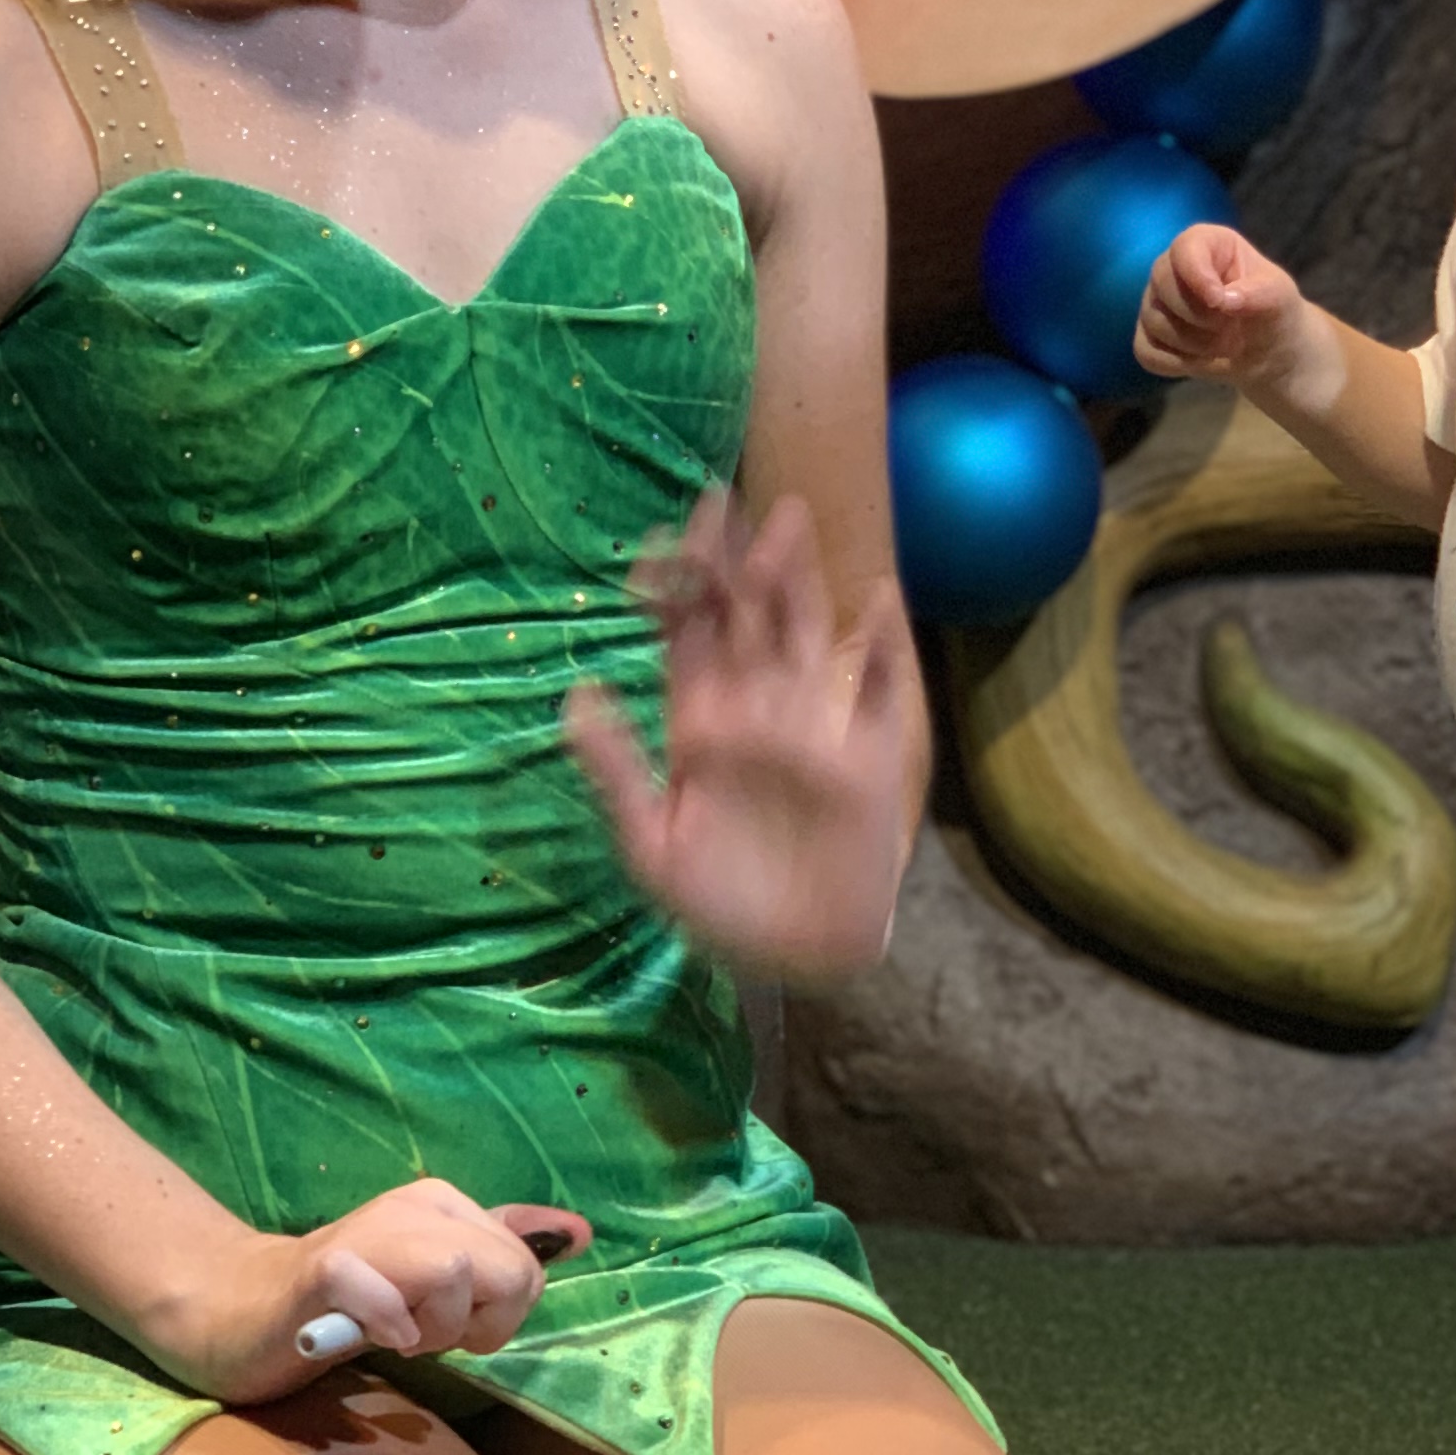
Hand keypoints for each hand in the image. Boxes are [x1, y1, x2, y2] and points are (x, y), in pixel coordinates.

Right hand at [159, 1181, 589, 1404]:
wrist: (243, 1310)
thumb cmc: (349, 1303)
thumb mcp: (435, 1274)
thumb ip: (502, 1251)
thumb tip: (581, 1233)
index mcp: (444, 1204)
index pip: (527, 1265)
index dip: (505, 1315)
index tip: (458, 1328)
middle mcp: (411, 1206)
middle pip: (499, 1267)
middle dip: (479, 1322)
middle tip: (429, 1336)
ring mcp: (366, 1234)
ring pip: (453, 1271)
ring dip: (433, 1329)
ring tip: (395, 1336)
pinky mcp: (322, 1271)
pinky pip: (385, 1298)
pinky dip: (389, 1328)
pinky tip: (373, 1338)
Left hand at [564, 486, 914, 981]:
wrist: (798, 956)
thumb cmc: (719, 904)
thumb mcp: (649, 845)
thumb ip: (615, 770)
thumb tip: (575, 692)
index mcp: (700, 719)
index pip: (686, 632)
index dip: (675, 583)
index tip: (661, 536)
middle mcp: (758, 706)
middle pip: (744, 613)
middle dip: (732, 558)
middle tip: (720, 498)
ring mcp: (817, 722)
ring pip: (804, 632)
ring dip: (797, 577)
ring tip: (786, 521)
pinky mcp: (869, 752)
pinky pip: (879, 688)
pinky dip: (880, 644)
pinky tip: (876, 600)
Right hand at [1134, 223, 1307, 387]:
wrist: (1266, 352)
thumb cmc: (1271, 311)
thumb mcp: (1279, 298)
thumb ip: (1258, 293)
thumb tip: (1225, 300)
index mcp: (1206, 243)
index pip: (1185, 248)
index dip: (1198, 275)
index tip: (1219, 301)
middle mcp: (1172, 267)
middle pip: (1163, 285)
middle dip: (1201, 317)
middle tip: (1231, 329)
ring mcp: (1155, 303)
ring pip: (1155, 323)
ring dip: (1195, 344)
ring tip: (1224, 345)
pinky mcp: (1147, 337)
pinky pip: (1148, 352)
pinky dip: (1178, 364)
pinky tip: (1202, 360)